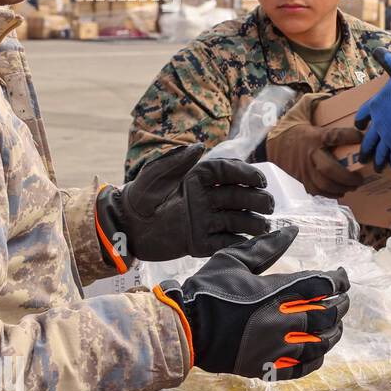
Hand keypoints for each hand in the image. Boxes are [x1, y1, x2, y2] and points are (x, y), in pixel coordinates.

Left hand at [96, 143, 274, 266]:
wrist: (122, 229)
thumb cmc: (135, 198)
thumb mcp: (152, 177)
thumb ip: (174, 161)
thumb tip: (198, 146)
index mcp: (197, 179)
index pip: (228, 172)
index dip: (246, 174)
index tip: (259, 180)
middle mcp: (206, 199)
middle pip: (239, 196)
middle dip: (257, 199)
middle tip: (268, 205)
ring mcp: (205, 221)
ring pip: (237, 220)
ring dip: (253, 223)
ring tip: (264, 227)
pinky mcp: (200, 242)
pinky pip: (224, 243)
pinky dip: (238, 244)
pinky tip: (250, 244)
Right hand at [154, 225, 348, 380]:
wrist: (184, 328)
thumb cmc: (207, 290)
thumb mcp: (235, 259)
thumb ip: (267, 246)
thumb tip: (292, 230)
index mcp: (277, 293)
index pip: (323, 285)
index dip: (339, 279)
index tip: (342, 276)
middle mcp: (283, 321)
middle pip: (329, 314)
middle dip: (341, 304)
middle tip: (343, 299)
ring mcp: (276, 348)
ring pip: (321, 343)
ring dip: (334, 332)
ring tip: (336, 325)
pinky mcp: (266, 368)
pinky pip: (302, 368)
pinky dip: (316, 360)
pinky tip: (318, 352)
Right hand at [265, 92, 365, 197]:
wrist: (269, 144)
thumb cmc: (290, 126)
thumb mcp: (301, 109)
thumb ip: (316, 100)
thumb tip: (331, 94)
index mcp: (312, 136)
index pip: (333, 136)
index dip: (348, 136)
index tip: (361, 136)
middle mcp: (309, 155)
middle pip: (330, 169)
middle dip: (348, 176)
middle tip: (361, 176)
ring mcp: (305, 170)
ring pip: (325, 184)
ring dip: (342, 187)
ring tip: (354, 184)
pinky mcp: (302, 179)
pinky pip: (317, 191)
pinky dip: (331, 194)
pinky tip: (341, 191)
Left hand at [355, 48, 390, 170]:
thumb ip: (387, 60)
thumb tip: (377, 48)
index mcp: (376, 105)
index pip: (363, 115)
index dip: (361, 122)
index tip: (359, 127)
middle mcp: (379, 122)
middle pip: (369, 139)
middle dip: (366, 148)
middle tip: (363, 156)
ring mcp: (389, 134)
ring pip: (380, 150)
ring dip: (377, 159)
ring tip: (376, 167)